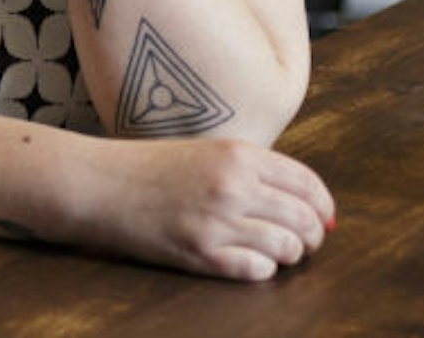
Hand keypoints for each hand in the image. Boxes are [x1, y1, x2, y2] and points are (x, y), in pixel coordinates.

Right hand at [88, 137, 334, 281]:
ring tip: (275, 252)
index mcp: (239, 154)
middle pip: (304, 218)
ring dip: (288, 255)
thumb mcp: (206, 151)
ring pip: (287, 247)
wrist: (99, 183)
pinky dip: (262, 270)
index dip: (323, 205)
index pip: (307, 182)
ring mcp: (218, 221)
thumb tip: (304, 203)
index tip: (324, 218)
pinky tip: (249, 262)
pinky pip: (256, 270)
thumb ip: (251, 171)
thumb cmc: (150, 167)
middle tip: (305, 243)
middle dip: (313, 236)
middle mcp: (235, 185)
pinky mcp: (201, 253)